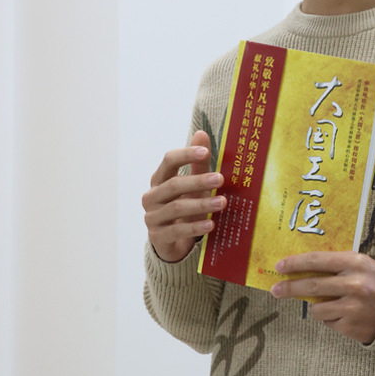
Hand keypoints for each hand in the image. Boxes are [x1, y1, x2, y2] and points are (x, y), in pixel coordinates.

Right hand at [142, 130, 225, 262]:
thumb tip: (201, 133)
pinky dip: (195, 227)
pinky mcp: (157, 237)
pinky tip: (211, 224)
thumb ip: (198, 163)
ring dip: (201, 204)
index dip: (186, 155)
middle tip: (220, 178)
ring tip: (222, 202)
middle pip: (174, 185)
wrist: (175, 242)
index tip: (205, 152)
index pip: (168, 161)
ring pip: (176, 208)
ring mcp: (152, 217)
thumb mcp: (194, 185)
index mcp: (159, 179)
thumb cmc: (185, 206)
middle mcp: (152, 196)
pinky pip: (176, 230)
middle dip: (198, 181)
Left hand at [270, 251, 374, 344]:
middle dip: (290, 287)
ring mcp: (353, 307)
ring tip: (331, 303)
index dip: (295, 263)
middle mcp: (353, 284)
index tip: (280, 266)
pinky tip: (344, 313)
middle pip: (312, 285)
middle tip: (275, 289)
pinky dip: (331, 317)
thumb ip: (335, 264)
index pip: (317, 260)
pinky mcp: (352, 326)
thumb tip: (302, 267)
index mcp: (354, 262)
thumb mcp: (360, 264)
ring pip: (317, 307)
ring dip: (316, 306)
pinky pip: (329, 321)